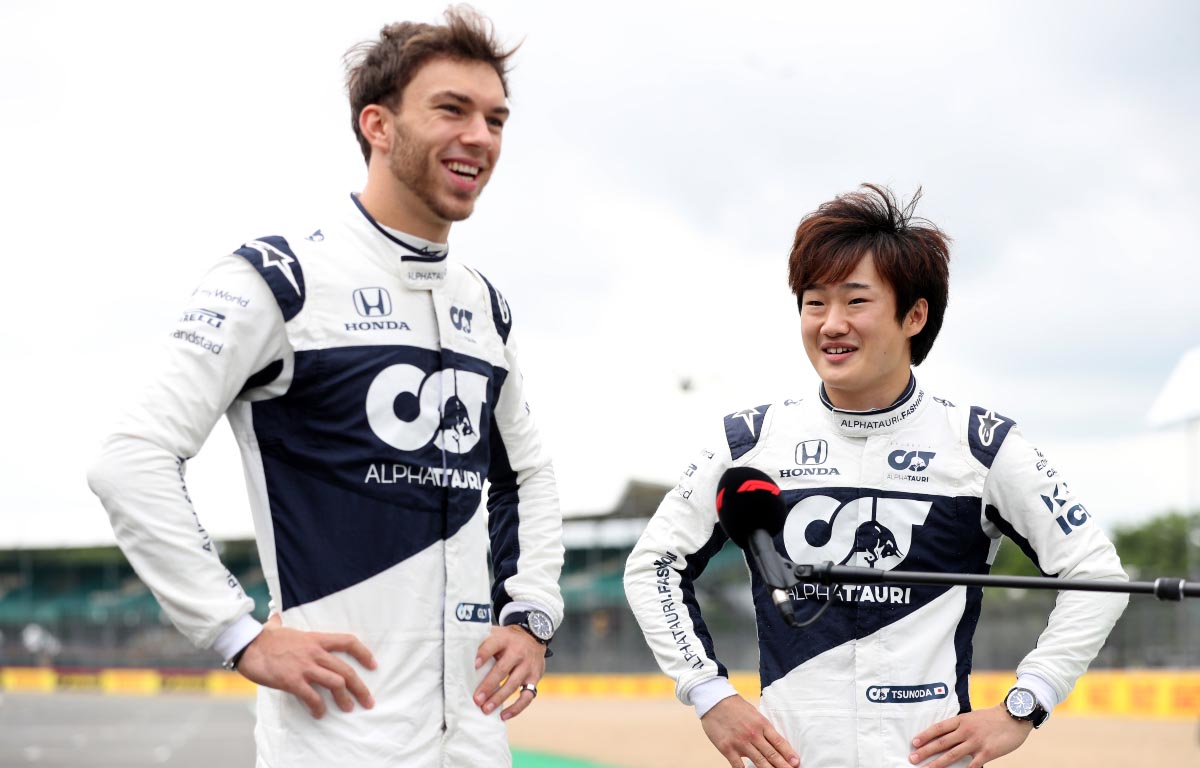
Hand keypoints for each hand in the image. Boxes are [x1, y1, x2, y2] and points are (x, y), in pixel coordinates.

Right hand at [236, 613, 376, 718]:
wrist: (247, 645)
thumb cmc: (262, 638)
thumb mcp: (280, 627)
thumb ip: (283, 624)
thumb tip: (276, 617)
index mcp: (316, 639)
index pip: (348, 642)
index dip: (364, 653)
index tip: (373, 664)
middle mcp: (315, 653)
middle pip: (346, 670)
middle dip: (360, 688)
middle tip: (368, 701)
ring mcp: (304, 667)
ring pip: (335, 684)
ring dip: (344, 699)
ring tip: (348, 708)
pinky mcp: (292, 681)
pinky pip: (312, 697)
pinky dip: (318, 707)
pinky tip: (319, 714)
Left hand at [472, 625, 545, 720]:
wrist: (533, 636)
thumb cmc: (506, 639)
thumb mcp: (496, 634)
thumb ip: (480, 641)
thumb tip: (458, 652)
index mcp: (504, 639)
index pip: (493, 646)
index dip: (483, 655)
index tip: (474, 665)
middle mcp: (518, 652)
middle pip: (503, 669)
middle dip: (489, 685)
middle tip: (477, 699)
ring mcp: (528, 666)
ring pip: (513, 684)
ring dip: (499, 698)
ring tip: (486, 709)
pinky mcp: (535, 678)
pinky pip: (527, 696)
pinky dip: (516, 708)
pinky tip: (504, 716)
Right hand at [700, 695, 799, 767]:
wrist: (714, 700)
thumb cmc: (735, 707)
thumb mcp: (754, 714)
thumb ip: (762, 729)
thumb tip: (773, 744)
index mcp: (761, 724)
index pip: (779, 742)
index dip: (789, 754)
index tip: (796, 763)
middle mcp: (753, 734)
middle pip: (772, 754)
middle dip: (783, 765)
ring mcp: (740, 742)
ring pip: (759, 761)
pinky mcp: (727, 748)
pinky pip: (738, 765)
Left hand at [910, 704, 1032, 766]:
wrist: (1015, 717)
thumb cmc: (993, 718)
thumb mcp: (973, 717)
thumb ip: (960, 726)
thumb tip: (946, 735)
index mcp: (961, 720)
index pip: (938, 728)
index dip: (925, 735)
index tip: (914, 742)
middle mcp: (966, 731)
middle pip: (941, 742)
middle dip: (925, 751)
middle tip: (912, 758)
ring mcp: (976, 742)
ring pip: (952, 755)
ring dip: (937, 763)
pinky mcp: (987, 752)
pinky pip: (972, 765)